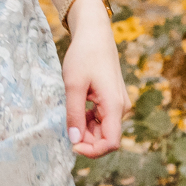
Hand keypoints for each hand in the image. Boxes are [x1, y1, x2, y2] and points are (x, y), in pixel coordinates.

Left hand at [61, 1, 125, 158]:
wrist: (95, 35)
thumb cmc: (84, 56)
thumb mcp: (73, 85)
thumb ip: (74, 114)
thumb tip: (74, 140)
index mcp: (115, 106)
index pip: (111, 143)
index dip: (92, 150)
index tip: (72, 146)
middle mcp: (121, 108)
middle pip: (106, 138)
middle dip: (86, 140)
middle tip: (65, 127)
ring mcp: (118, 104)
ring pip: (103, 129)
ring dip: (85, 129)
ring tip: (69, 114)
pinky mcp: (112, 100)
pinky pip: (102, 119)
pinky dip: (88, 120)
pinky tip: (76, 109)